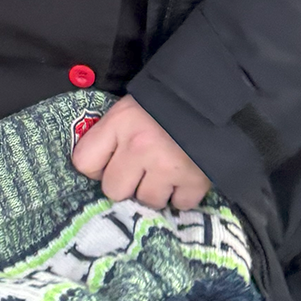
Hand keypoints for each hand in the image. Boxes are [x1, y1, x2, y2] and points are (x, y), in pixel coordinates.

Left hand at [71, 95, 210, 210]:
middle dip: (127, 184)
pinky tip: (184, 177)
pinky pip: (179, 204)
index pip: (84, 162)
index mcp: (120, 123)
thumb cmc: (166, 102)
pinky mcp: (195, 181)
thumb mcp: (131, 108)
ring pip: (147, 201)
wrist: (215, 95)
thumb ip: (110, 135)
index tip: (110, 164)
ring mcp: (167, 166)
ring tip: (166, 171)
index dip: (97, 166)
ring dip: (156, 191)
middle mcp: (139, 147)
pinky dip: (182, 195)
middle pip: (113, 190)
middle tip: (142, 170)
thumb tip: (96, 170)